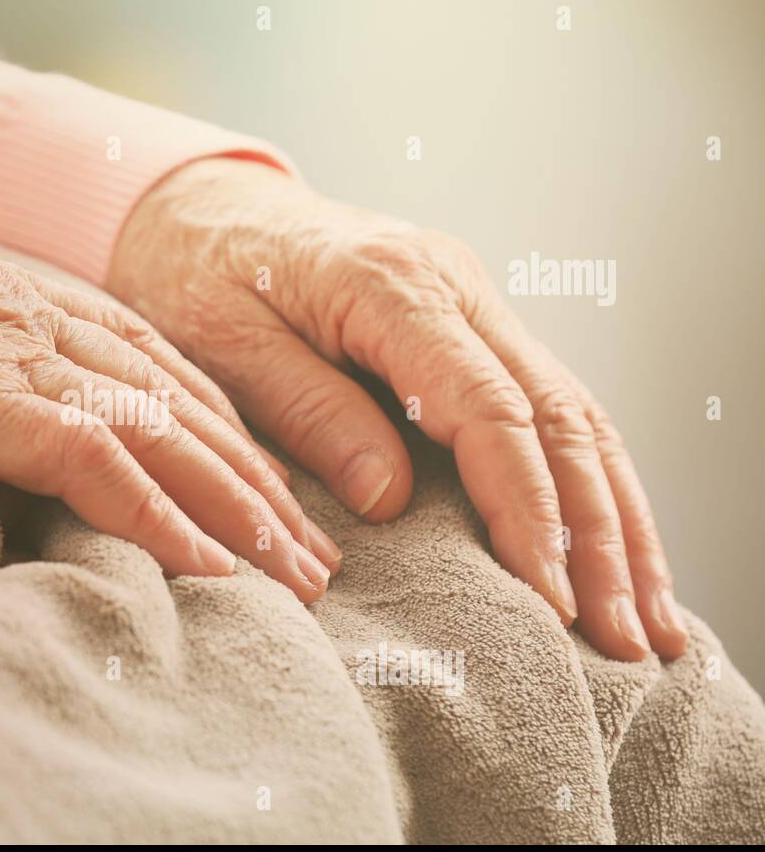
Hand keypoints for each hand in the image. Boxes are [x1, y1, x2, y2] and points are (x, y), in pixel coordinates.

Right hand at [0, 172, 340, 599]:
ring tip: (297, 576)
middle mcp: (52, 323)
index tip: (276, 498)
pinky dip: (157, 515)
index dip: (233, 443)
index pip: (171, 377)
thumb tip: (15, 424)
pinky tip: (207, 565)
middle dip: (262, 487)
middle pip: (191, 411)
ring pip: (167, 436)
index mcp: (43, 303)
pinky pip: (92, 460)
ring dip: (240, 511)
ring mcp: (20, 355)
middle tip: (318, 553)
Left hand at [108, 157, 688, 659]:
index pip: (488, 410)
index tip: (547, 599)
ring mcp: (473, 304)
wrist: (202, 211)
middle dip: (601, 536)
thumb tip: (391, 498)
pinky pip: (549, 408)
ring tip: (653, 619)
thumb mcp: (226, 343)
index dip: (526, 511)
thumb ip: (310, 411)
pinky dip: (588, 484)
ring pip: (575, 415)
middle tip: (628, 640)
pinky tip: (615, 548)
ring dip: (618, 520)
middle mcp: (456, 287)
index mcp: (394, 285)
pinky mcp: (471, 329)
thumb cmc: (199, 275)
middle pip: (558, 417)